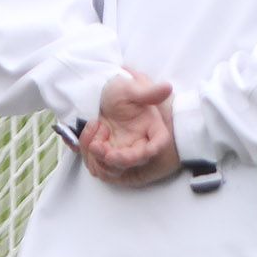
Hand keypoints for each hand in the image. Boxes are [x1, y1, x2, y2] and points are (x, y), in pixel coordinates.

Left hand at [81, 71, 179, 188]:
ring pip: (113, 169)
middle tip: (98, 146)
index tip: (141, 151)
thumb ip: (148, 92)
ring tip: (94, 131)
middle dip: (116, 158)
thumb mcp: (131, 89)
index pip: (158, 143)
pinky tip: (90, 132)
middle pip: (133, 161)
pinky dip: (88, 153)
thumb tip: (167, 87)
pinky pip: (96, 165)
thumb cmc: (120, 91)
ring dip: (98, 156)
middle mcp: (139, 144)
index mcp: (151, 129)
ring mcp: (122, 151)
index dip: (150, 150)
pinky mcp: (105, 155)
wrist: (101, 95)